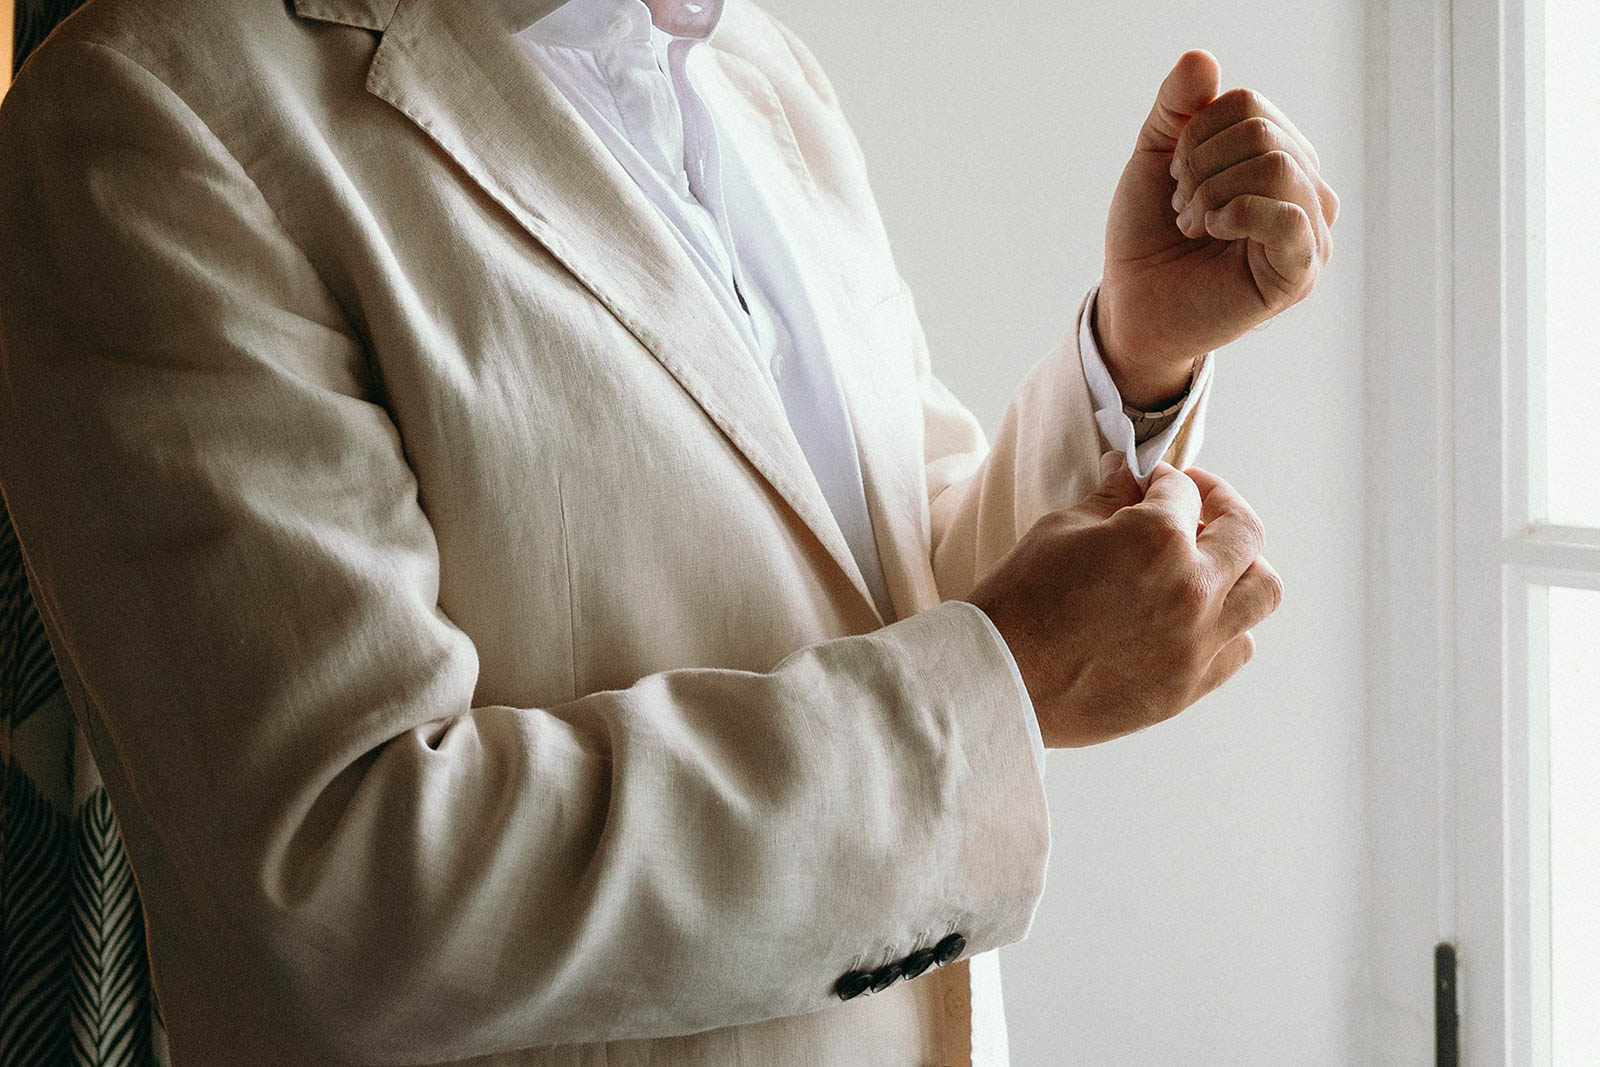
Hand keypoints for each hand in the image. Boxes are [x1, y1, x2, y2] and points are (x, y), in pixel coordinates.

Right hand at [966, 455, 1282, 747]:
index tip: (1148, 483)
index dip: (1162, 479)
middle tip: (1198, 504)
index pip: (1181, 491)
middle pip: (1245, 532)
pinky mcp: (1190, 685)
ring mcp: (1198, 643)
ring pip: (1262, 590)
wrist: (997, 678)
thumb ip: (1111, 498)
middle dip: (1222, 506)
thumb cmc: (1019, 599)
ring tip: (1209, 562)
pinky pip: (1238, 645)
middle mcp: (1193, 589)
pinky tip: (1195, 614)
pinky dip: (1228, 622)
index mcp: (1157, 539)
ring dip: (1241, 566)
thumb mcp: (1060, 529)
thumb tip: (1131, 473)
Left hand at [1096, 51, 1338, 408]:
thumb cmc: (1149, 237)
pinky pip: (1288, 217)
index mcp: (1278, 156)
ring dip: (1212, 193)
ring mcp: (1309, 232)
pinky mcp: (1300, 272)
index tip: (1175, 176)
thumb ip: (1177, 108)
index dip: (1196, 134)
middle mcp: (1305, 190)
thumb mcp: (1154, 158)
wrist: (1132, 305)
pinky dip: (1237, 213)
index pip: (1248, 105)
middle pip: (1263, 134)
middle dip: (1201, 167)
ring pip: (1276, 167)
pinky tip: (1213, 230)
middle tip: (1181, 206)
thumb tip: (1202, 58)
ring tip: (1193, 223)